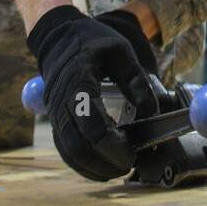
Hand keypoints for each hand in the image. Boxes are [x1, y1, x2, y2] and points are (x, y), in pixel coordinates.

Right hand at [26, 6, 160, 180]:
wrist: (58, 35)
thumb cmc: (92, 40)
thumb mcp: (121, 52)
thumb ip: (137, 82)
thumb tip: (152, 114)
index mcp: (78, 83)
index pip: (91, 125)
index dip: (111, 146)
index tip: (132, 155)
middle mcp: (60, 101)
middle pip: (76, 145)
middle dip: (102, 163)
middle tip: (129, 166)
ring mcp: (54, 111)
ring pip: (67, 150)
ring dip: (90, 166)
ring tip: (117, 170)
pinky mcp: (54, 117)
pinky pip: (63, 146)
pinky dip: (81, 161)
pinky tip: (101, 165)